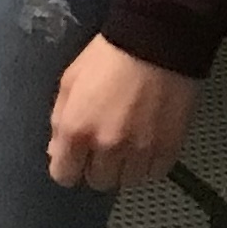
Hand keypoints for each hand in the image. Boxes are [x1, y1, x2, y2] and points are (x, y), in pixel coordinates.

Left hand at [46, 33, 196, 190]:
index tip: (74, 157)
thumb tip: (57, 152)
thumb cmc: (107, 59)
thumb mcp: (69, 83)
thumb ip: (60, 122)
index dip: (67, 167)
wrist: (156, 45)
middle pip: (97, 181)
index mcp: (76, 130)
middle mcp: (107, 147)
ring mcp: (141, 151)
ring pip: (128, 181)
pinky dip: (148, 164)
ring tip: (127, 143)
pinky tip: (146, 144)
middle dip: (96, 166)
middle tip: (102, 145)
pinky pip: (154, 174)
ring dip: (124, 167)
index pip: (64, 175)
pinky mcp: (169, 150)